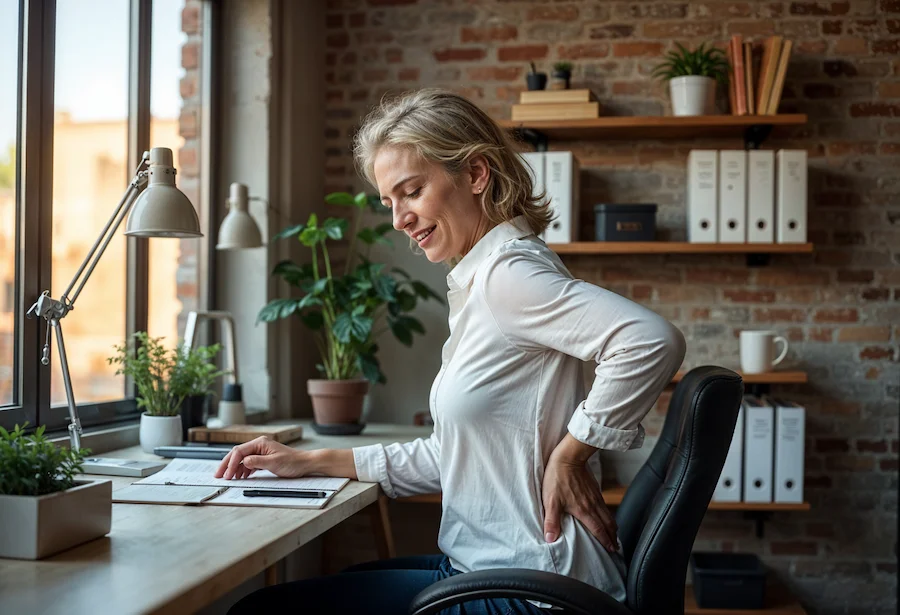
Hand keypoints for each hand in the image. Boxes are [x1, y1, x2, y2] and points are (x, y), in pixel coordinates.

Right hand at [214, 437, 310, 479]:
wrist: (304, 463)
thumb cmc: (292, 462)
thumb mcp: (274, 463)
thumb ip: (257, 462)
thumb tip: (243, 461)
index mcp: (260, 443)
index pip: (239, 451)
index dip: (231, 463)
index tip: (226, 474)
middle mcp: (259, 445)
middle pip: (238, 454)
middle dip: (228, 464)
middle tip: (219, 475)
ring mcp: (261, 451)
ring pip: (242, 459)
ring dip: (234, 468)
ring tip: (228, 478)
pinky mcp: (263, 458)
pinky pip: (249, 463)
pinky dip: (243, 470)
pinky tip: (240, 476)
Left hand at [542, 436, 617, 552]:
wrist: (568, 457)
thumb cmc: (558, 478)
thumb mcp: (551, 501)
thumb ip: (551, 521)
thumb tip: (550, 538)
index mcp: (584, 511)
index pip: (598, 530)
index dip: (605, 541)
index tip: (611, 550)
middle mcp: (593, 505)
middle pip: (607, 524)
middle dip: (613, 537)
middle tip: (616, 547)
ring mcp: (595, 496)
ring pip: (608, 515)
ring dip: (612, 526)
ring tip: (614, 535)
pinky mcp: (595, 489)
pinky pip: (605, 506)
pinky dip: (608, 515)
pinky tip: (605, 515)